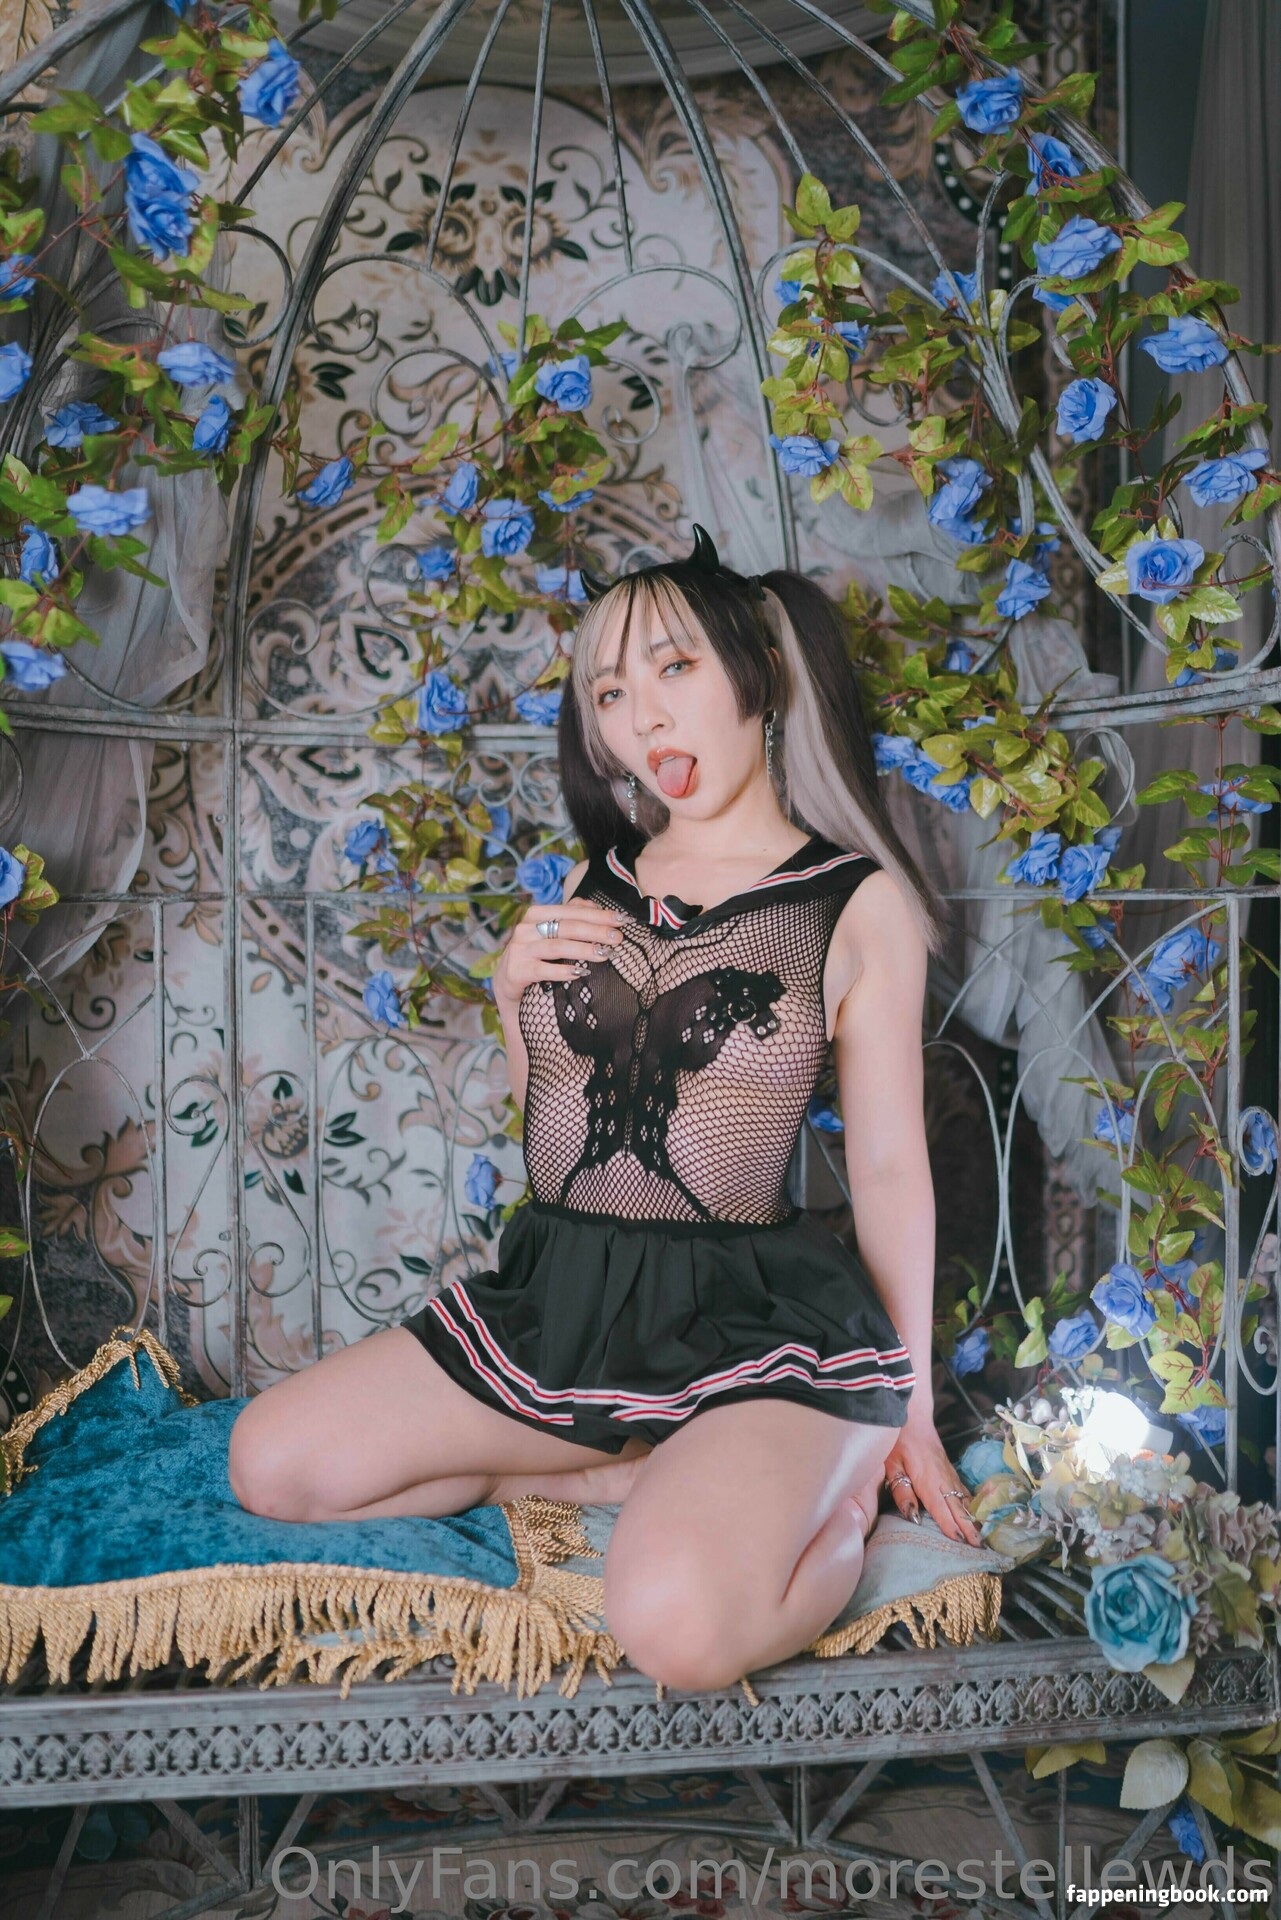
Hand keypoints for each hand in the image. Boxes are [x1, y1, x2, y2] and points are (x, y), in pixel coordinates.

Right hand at [493, 898, 628, 1005]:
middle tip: (618, 938)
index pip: (572, 911)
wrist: (508, 980)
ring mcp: (520, 950)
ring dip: (583, 949)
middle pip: (567, 927)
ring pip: (556, 946)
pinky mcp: (516, 971)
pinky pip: (542, 970)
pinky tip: (579, 972)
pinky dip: (562, 971)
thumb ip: (571, 915)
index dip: (598, 914)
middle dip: (596, 931)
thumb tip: (596, 905)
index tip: (622, 920)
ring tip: (604, 954)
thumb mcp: (551, 932)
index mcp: (536, 914)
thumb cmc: (536, 953)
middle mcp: (526, 929)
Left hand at [881, 1407, 982, 1546]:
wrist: (912, 1415)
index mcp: (927, 1478)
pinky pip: (963, 1490)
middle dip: (968, 1527)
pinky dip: (970, 1504)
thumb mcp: (892, 1466)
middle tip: (979, 1547)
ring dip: (973, 1518)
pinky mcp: (950, 1469)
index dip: (950, 1525)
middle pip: (957, 1506)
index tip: (960, 1541)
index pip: (940, 1507)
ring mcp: (949, 1472)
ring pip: (963, 1499)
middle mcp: (942, 1477)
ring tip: (981, 1537)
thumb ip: (902, 1492)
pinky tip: (975, 1514)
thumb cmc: (898, 1440)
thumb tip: (914, 1517)